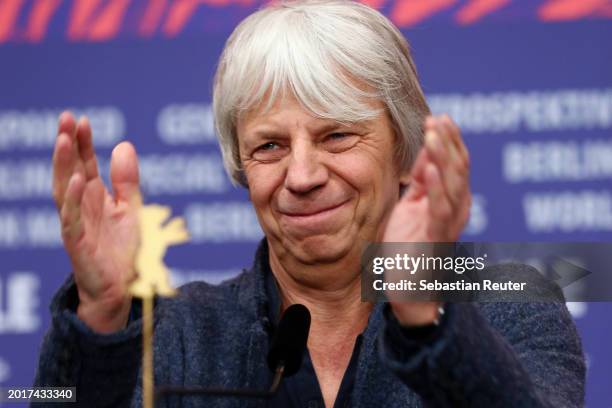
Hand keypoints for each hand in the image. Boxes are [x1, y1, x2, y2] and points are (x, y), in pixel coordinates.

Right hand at [53, 111, 141, 332]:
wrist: (122, 287)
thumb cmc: (123, 249)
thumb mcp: (131, 208)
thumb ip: (127, 180)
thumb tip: (123, 145)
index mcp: (94, 197)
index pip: (84, 163)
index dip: (83, 142)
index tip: (81, 119)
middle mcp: (81, 206)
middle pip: (69, 170)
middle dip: (67, 144)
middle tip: (64, 117)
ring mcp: (76, 223)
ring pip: (63, 190)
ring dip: (63, 165)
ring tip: (64, 140)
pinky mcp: (77, 242)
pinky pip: (71, 218)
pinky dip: (73, 199)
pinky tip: (77, 180)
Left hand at [383, 115, 470, 325]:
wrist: (410, 292)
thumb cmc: (408, 249)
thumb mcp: (411, 207)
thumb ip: (421, 182)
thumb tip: (426, 151)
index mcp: (450, 201)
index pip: (455, 163)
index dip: (448, 140)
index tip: (438, 117)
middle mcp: (456, 210)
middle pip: (459, 168)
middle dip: (448, 142)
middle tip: (437, 119)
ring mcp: (448, 224)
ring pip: (453, 184)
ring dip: (444, 157)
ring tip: (434, 133)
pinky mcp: (437, 239)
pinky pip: (440, 210)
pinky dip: (437, 188)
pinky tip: (430, 169)